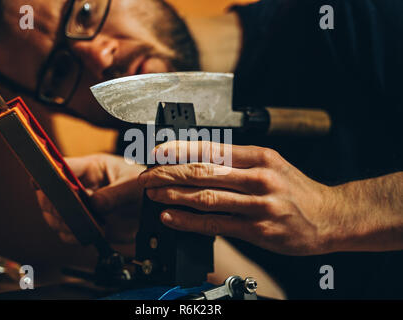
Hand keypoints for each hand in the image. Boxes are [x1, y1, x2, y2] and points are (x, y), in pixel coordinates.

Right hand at [36, 153, 144, 254]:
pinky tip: (83, 233)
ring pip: (55, 214)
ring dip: (61, 221)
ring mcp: (82, 207)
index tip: (50, 183)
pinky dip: (72, 235)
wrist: (155, 209)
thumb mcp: (134, 185)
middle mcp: (82, 187)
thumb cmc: (145, 187)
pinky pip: (68, 232)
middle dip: (54, 202)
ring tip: (78, 222)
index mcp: (91, 168)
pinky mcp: (87, 224)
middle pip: (50, 192)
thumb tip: (94, 204)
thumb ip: (114, 194)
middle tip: (65, 209)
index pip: (62, 166)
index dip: (51, 173)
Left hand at [138, 141, 334, 255]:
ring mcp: (258, 204)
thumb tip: (199, 160)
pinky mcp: (257, 230)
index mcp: (260, 157)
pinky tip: (171, 217)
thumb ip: (238, 162)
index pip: (212, 148)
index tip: (158, 152)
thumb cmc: (296, 190)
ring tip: (153, 194)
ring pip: (207, 197)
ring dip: (174, 195)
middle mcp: (258, 177)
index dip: (181, 149)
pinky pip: (216, 224)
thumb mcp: (271, 164)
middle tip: (147, 175)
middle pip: (204, 171)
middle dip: (170, 173)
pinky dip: (189, 221)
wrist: (329, 217)